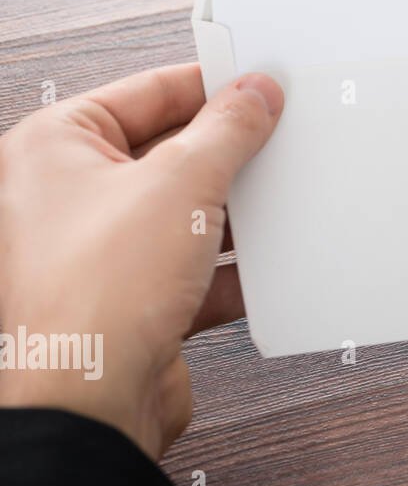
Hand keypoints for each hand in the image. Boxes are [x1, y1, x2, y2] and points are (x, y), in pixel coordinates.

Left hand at [0, 64, 282, 458]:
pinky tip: (261, 266)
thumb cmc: (97, 294)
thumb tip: (253, 95)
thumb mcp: (183, 183)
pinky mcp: (129, 298)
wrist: (91, 399)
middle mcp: (66, 195)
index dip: (211, 85)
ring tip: (271, 207)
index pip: (148, 92)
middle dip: (226, 156)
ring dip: (231, 215)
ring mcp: (97, 250)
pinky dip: (227, 267)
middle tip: (274, 143)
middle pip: (168, 152)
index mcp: (55, 147)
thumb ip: (228, 130)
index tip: (260, 86)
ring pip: (183, 212)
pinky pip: (190, 266)